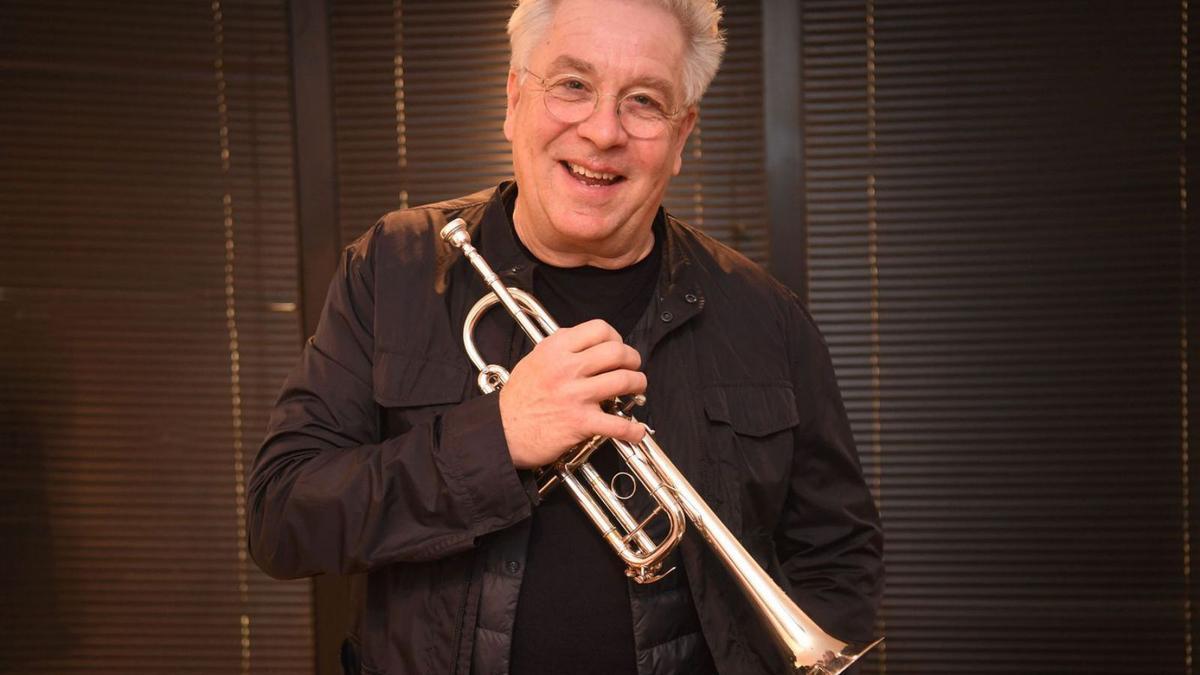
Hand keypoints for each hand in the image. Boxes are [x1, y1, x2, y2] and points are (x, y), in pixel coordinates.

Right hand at [498, 319, 647, 468]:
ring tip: (637, 388)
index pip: (599, 329)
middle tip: (633, 367)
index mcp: (556, 349)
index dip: (616, 337)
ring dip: (638, 384)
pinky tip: (636, 431)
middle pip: (617, 352)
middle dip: (633, 359)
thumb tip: (584, 337)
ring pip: (624, 381)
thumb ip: (559, 346)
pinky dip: (632, 429)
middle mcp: (567, 368)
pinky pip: (617, 424)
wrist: (504, 431)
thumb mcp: (534, 360)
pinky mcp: (580, 422)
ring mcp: (575, 395)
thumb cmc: (519, 399)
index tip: (618, 347)